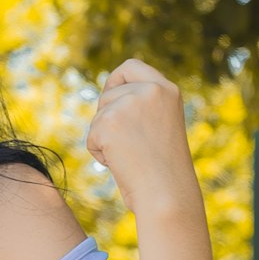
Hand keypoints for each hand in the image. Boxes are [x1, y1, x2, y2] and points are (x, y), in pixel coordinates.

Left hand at [86, 58, 201, 219]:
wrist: (167, 193)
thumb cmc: (164, 168)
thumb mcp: (160, 125)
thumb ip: (141, 106)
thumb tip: (107, 96)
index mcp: (167, 90)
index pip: (131, 66)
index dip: (115, 80)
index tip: (110, 95)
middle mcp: (149, 91)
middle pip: (108, 93)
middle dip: (108, 117)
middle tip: (127, 143)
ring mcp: (128, 104)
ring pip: (98, 116)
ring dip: (105, 137)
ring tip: (129, 156)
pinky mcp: (109, 122)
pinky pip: (91, 136)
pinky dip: (99, 153)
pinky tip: (120, 163)